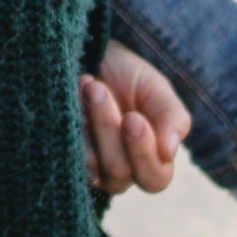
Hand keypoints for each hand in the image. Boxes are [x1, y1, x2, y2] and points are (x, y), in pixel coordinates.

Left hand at [81, 41, 190, 193]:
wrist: (90, 57)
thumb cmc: (128, 76)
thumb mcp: (156, 89)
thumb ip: (172, 117)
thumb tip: (169, 151)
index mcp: (153, 160)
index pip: (155, 179)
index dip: (144, 152)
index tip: (133, 117)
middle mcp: (122, 171)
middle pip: (120, 172)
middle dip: (109, 128)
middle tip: (100, 90)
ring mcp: (92, 168)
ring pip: (92, 165)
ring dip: (90, 122)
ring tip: (88, 85)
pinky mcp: (64, 157)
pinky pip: (67, 156)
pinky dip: (70, 126)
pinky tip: (73, 97)